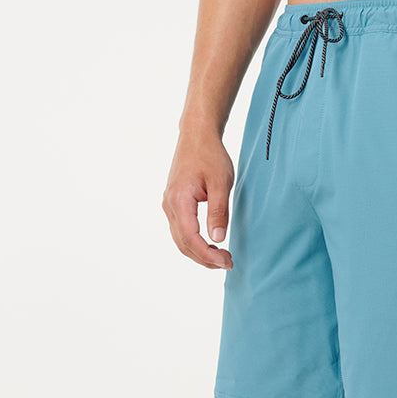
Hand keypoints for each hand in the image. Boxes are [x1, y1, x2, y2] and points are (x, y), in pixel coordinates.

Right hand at [162, 132, 234, 269]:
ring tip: (221, 257)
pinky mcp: (174, 202)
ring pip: (180, 239)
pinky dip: (193, 241)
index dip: (208, 255)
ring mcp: (169, 204)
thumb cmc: (210, 155)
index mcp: (179, 200)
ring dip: (199, 251)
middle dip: (204, 258)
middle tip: (227, 262)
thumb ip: (218, 211)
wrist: (197, 135)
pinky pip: (180, 229)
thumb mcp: (221, 182)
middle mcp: (169, 205)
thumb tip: (218, 239)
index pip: (190, 238)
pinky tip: (209, 243)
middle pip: (182, 244)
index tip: (226, 261)